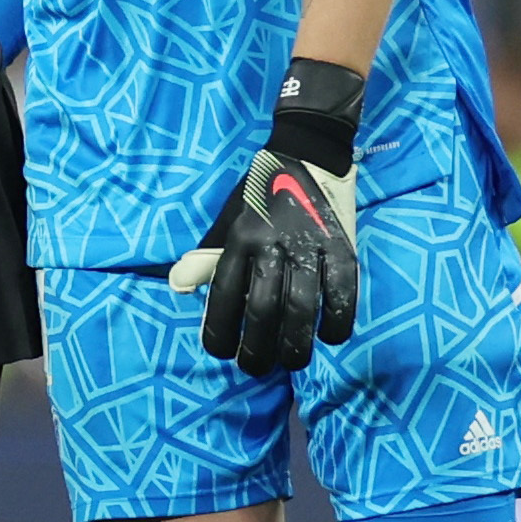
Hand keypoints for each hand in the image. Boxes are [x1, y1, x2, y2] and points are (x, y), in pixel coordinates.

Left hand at [168, 147, 357, 373]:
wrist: (306, 153)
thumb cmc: (260, 195)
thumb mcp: (227, 220)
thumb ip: (209, 257)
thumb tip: (178, 287)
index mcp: (239, 238)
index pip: (224, 293)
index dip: (220, 329)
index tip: (220, 353)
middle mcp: (270, 244)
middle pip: (262, 308)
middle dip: (257, 348)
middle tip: (256, 368)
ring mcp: (308, 246)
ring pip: (301, 307)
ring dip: (296, 343)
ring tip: (292, 362)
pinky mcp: (342, 246)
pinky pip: (342, 292)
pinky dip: (338, 321)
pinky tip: (331, 337)